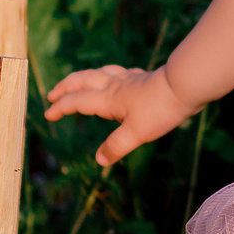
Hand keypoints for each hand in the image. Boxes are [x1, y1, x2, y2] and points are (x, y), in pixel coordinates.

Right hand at [43, 63, 196, 167]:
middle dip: (66, 87)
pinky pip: (118, 73)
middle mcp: (115, 86)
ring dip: (84, 77)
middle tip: (53, 94)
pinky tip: (115, 78)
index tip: (48, 114)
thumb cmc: (160, 110)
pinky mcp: (143, 77)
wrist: (185, 86)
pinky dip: (108, 75)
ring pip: (99, 73)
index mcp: (108, 99)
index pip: (77, 101)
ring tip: (78, 81)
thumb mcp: (135, 134)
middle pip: (83, 80)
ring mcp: (129, 79)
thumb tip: (99, 160)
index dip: (61, 107)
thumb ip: (115, 146)